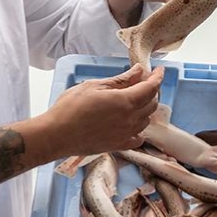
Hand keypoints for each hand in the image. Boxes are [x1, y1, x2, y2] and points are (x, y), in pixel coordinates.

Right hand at [45, 64, 163, 156]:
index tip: (159, 70)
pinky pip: (138, 137)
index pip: (151, 88)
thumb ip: (120, 80)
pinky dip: (139, 128)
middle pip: (152, 104)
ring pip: (147, 120)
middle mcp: (130, 120)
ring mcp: (126, 135)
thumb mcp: (94, 86)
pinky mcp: (119, 146)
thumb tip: (139, 71)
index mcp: (125, 101)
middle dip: (151, 91)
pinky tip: (131, 123)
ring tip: (134, 100)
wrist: (57, 135)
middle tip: (143, 82)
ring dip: (145, 108)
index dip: (157, 77)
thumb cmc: (71, 107)